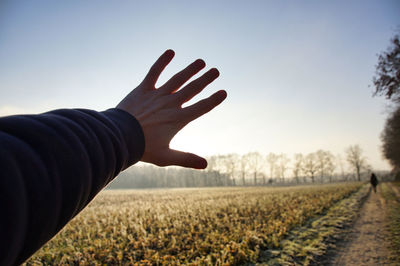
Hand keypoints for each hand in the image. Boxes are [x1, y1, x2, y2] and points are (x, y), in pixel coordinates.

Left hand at [116, 50, 226, 168]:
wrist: (118, 137)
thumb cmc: (142, 149)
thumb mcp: (166, 157)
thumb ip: (186, 159)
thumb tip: (205, 165)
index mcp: (178, 119)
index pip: (201, 107)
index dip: (214, 100)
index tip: (223, 92)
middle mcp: (171, 104)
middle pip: (193, 89)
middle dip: (206, 80)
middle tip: (216, 71)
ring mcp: (157, 95)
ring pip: (178, 79)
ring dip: (190, 69)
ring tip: (201, 61)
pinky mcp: (143, 89)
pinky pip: (154, 72)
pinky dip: (162, 62)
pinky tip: (171, 51)